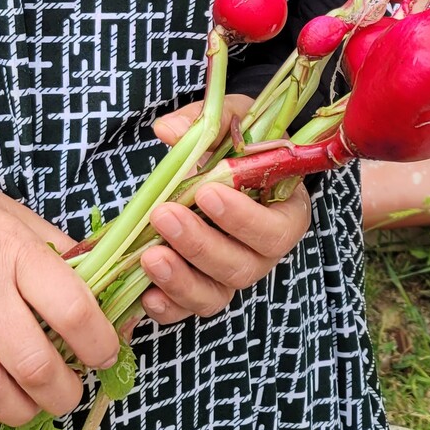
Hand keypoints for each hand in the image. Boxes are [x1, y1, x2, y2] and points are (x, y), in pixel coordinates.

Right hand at [0, 162, 118, 429]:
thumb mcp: (17, 217)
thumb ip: (62, 255)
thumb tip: (108, 292)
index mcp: (14, 253)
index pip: (71, 311)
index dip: (99, 344)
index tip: (104, 355)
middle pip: (32, 365)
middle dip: (63, 393)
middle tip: (67, 391)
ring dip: (21, 411)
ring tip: (30, 404)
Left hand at [143, 93, 311, 322]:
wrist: (225, 163)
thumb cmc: (238, 143)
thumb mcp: (233, 121)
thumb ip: (208, 123)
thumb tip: (170, 131)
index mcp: (283, 214)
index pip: (274, 230)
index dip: (242, 218)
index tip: (206, 192)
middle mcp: (261, 253)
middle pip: (241, 267)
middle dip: (200, 244)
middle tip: (164, 215)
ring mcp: (230, 275)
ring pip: (215, 295)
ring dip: (181, 280)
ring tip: (149, 256)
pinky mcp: (201, 289)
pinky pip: (188, 308)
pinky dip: (168, 307)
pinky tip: (146, 296)